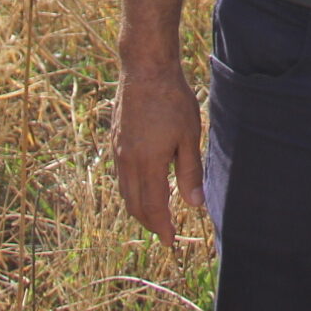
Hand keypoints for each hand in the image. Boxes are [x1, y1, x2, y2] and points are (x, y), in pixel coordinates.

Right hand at [114, 63, 205, 241]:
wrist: (144, 68)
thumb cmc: (172, 99)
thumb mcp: (189, 135)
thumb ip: (190, 172)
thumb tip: (194, 204)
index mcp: (147, 163)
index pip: (153, 207)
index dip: (162, 227)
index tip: (171, 241)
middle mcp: (127, 161)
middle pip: (134, 204)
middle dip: (150, 222)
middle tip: (165, 232)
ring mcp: (118, 151)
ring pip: (125, 191)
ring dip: (139, 207)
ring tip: (156, 213)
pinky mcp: (115, 140)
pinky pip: (121, 176)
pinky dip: (131, 190)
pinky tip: (144, 186)